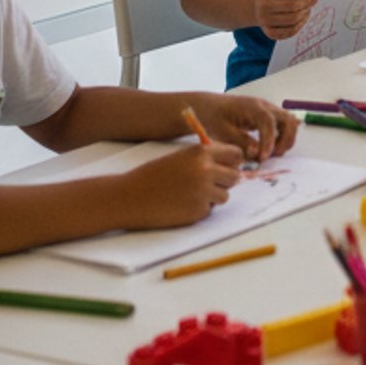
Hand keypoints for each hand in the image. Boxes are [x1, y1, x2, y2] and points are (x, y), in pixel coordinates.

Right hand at [120, 143, 242, 227]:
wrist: (130, 197)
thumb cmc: (153, 175)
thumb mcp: (181, 157)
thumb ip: (204, 158)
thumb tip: (230, 164)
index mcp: (201, 153)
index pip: (236, 154)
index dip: (233, 162)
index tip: (227, 167)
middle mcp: (206, 170)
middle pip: (235, 176)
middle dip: (225, 181)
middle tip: (209, 184)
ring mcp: (203, 192)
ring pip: (224, 195)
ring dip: (213, 196)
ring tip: (190, 194)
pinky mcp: (197, 212)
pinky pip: (209, 210)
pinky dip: (200, 209)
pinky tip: (181, 205)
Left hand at [183, 92, 297, 161]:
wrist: (207, 106)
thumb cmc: (213, 116)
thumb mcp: (222, 132)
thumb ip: (241, 142)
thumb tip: (257, 153)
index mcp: (252, 107)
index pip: (268, 122)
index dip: (269, 141)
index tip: (263, 158)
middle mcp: (264, 106)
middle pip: (287, 120)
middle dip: (284, 140)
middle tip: (271, 157)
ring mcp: (267, 110)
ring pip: (288, 122)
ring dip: (285, 139)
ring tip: (271, 154)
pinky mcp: (266, 116)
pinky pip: (282, 125)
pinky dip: (281, 137)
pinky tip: (270, 149)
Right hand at [252, 0, 319, 40]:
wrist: (253, 6)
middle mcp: (265, 6)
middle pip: (292, 6)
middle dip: (308, 2)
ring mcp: (266, 21)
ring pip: (292, 20)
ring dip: (305, 13)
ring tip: (309, 7)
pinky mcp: (269, 32)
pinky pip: (289, 32)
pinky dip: (300, 25)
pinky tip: (304, 17)